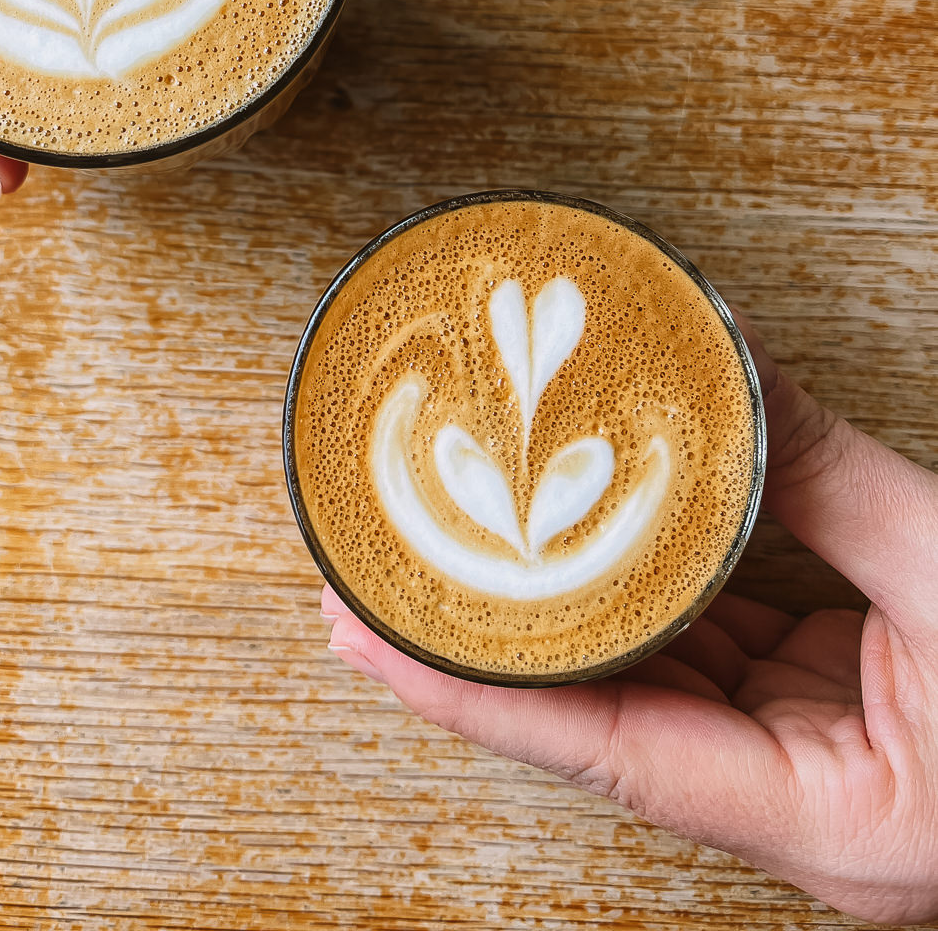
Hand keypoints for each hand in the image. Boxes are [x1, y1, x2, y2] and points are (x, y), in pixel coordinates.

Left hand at [323, 316, 937, 922]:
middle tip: (380, 564)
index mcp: (822, 824)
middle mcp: (792, 806)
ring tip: (463, 531)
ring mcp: (808, 760)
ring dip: (567, 603)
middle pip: (607, 715)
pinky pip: (715, 642)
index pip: (603, 750)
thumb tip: (730, 371)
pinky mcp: (828, 712)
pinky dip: (658, 582)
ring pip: (656, 674)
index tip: (359, 631)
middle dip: (493, 641)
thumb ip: (837, 481)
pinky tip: (604, 521)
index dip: (471, 691)